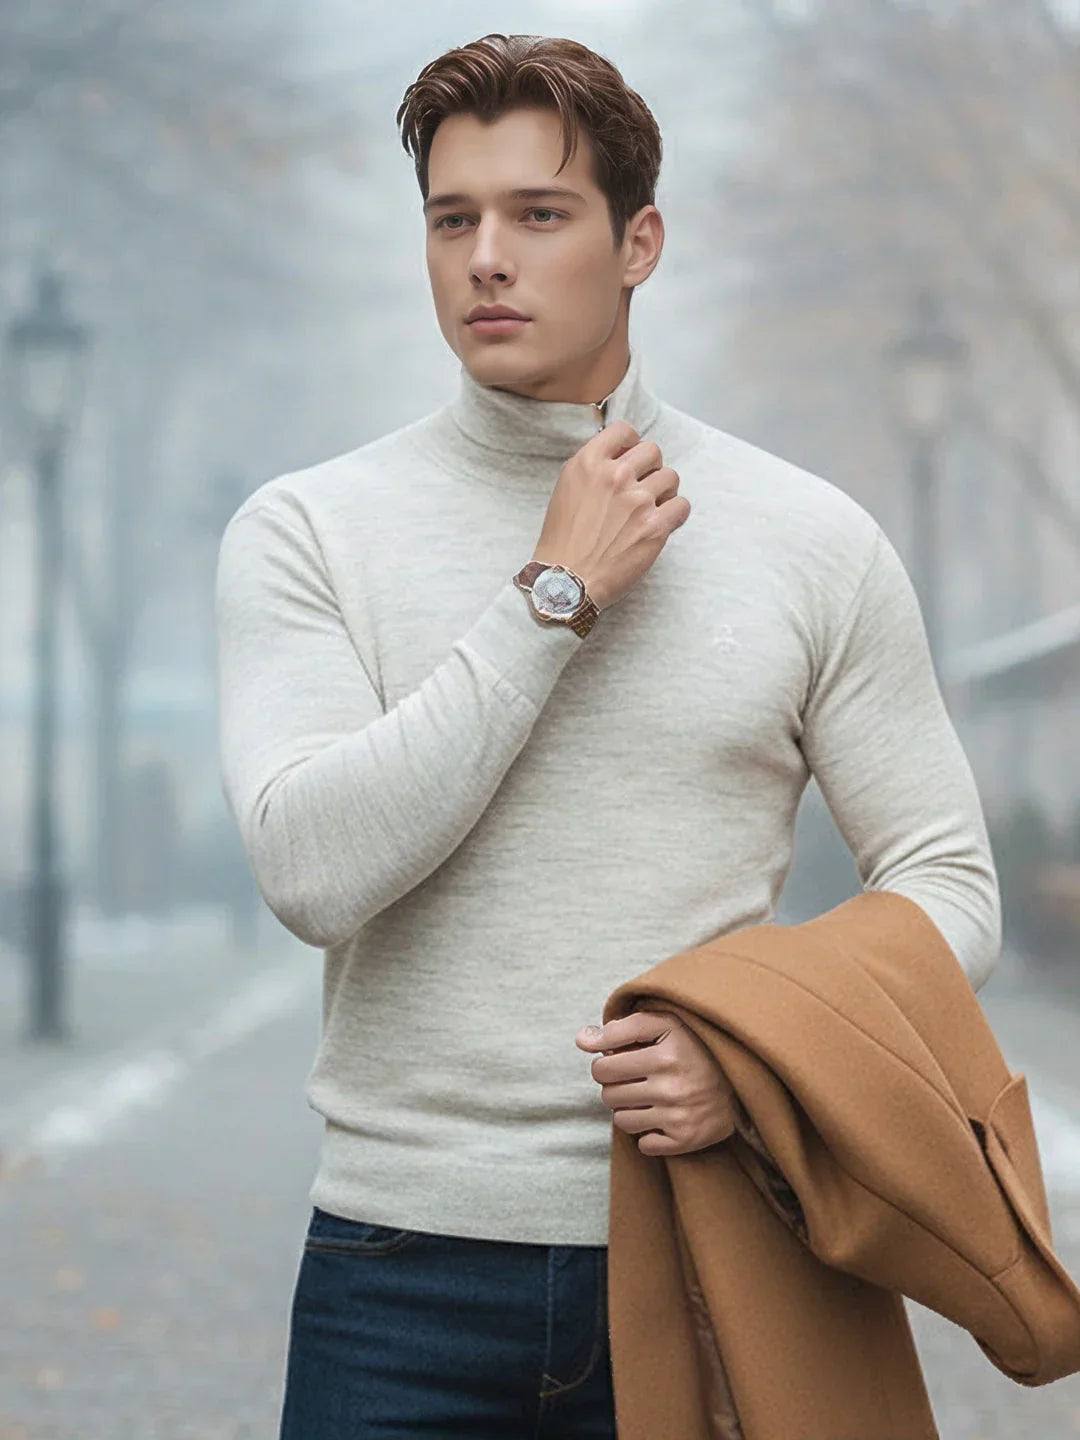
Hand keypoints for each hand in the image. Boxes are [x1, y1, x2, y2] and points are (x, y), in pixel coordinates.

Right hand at [532, 420, 689, 611]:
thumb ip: (592, 469)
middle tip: (644, 487)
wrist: (565, 581)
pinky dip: (676, 514)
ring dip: (665, 491)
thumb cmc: (563, 541)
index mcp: (588, 464)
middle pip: (652, 451)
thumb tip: (620, 456)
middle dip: (651, 468)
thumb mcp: (566, 489)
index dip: (631, 444)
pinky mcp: (654, 526)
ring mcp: (637, 501)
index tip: (631, 459)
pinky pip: (682, 505)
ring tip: (653, 507)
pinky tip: (664, 522)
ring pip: (671, 477)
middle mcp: (614, 476)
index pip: (624, 431)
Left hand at [575, 1009, 736, 1156]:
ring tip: (647, 1097)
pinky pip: (643, 1145)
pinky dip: (648, 1133)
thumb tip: (580, 1040)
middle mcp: (673, 1087)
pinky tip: (662, 1116)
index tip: (619, 1061)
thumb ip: (620, 1028)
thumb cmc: (694, 1047)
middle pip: (609, 1095)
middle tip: (633, 1079)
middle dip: (615, 1087)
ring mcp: (679, 1116)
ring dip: (629, 1109)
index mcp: (665, 1054)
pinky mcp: (686, 1140)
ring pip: (622, 1121)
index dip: (605, 1064)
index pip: (603, 1067)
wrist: (741, 1081)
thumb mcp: (663, 1025)